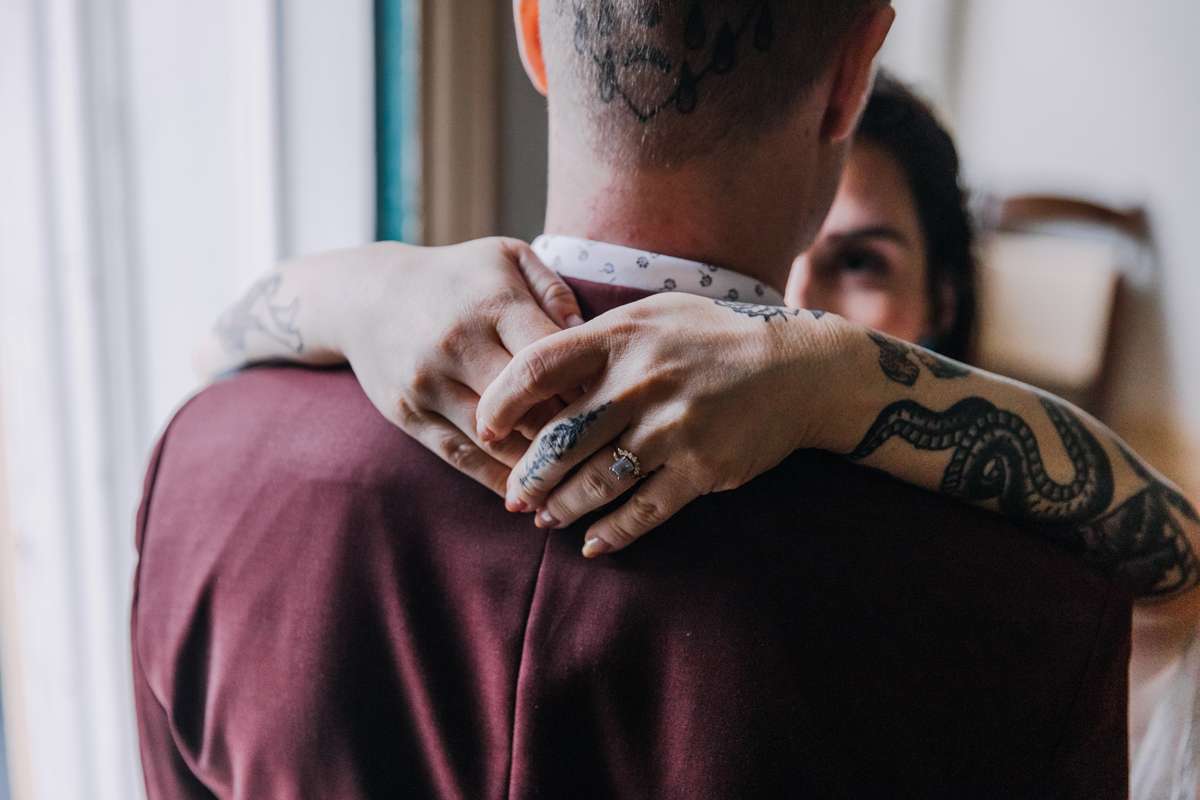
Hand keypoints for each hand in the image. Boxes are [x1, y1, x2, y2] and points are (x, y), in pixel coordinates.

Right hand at [337, 238, 583, 495]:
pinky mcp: (408, 413)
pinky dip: (496, 479)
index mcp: (493, 304)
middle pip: (529, 406)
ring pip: (496, 439)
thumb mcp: (506, 257)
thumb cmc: (457, 277)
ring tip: (572, 480)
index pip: (553, 360)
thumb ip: (554, 290)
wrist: (367, 295)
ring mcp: (429, 383)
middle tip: (600, 451)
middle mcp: (459, 344)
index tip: (611, 404)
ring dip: (535, 464)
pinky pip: (460, 456)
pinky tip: (525, 492)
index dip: (587, 387)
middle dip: (568, 432)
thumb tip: (589, 338)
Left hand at [476, 293, 843, 555]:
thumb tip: (537, 369)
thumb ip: (596, 336)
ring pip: (596, 482)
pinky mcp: (701, 467)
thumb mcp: (653, 314)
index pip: (537, 368)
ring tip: (545, 518)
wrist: (796, 369)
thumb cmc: (711, 337)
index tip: (485, 430)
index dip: (500, 404)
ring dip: (562, 508)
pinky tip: (593, 543)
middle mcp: (640, 383)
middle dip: (527, 476)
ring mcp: (672, 428)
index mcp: (620, 338)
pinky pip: (644, 511)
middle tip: (514, 496)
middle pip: (560, 440)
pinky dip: (613, 532)